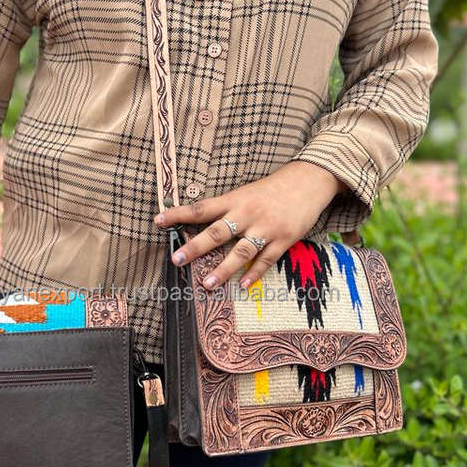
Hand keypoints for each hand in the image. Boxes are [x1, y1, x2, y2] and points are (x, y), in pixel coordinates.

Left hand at [154, 161, 344, 288]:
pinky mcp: (284, 239)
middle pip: (217, 232)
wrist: (308, 181)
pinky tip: (242, 285)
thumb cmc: (272, 189)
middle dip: (196, 247)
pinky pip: (266, 259)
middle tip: (177, 259)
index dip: (178, 214)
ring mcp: (265, 228)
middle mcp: (247, 214)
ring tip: (207, 284)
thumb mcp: (245, 193)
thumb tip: (199, 226)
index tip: (158, 220)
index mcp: (234, 200)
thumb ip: (225, 210)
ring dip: (223, 269)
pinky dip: (254, 273)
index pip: (201, 208)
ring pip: (241, 251)